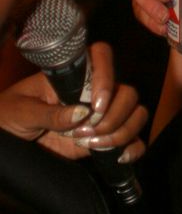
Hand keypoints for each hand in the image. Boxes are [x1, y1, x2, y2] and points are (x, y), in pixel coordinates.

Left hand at [0, 43, 146, 161]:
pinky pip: (133, 140)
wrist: (6, 144)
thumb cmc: (8, 115)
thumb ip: (48, 113)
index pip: (103, 57)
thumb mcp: (21, 111)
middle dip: (114, 115)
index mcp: (73, 76)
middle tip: (87, 130)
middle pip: (127, 92)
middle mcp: (93, 92)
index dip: (107, 76)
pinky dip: (134, 148)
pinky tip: (119, 156)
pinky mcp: (104, 139)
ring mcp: (101, 116)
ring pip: (135, 114)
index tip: (96, 104)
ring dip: (122, 132)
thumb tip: (81, 113)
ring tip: (92, 144)